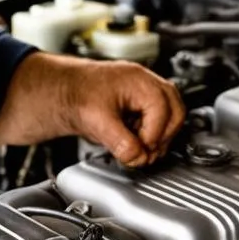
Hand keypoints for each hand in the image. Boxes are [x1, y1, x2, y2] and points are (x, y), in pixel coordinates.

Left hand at [65, 59, 185, 166]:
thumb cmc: (76, 94)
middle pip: (176, 112)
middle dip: (163, 137)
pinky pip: (159, 116)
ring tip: (140, 147)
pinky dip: (151, 130)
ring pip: (171, 114)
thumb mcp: (97, 121)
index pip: (163, 113)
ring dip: (159, 135)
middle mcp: (146, 82)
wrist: (62, 89)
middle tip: (146, 153)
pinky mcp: (140, 99)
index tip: (140, 152)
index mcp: (139, 82)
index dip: (152, 138)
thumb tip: (138, 157)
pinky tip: (134, 137)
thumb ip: (120, 142)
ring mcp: (145, 89)